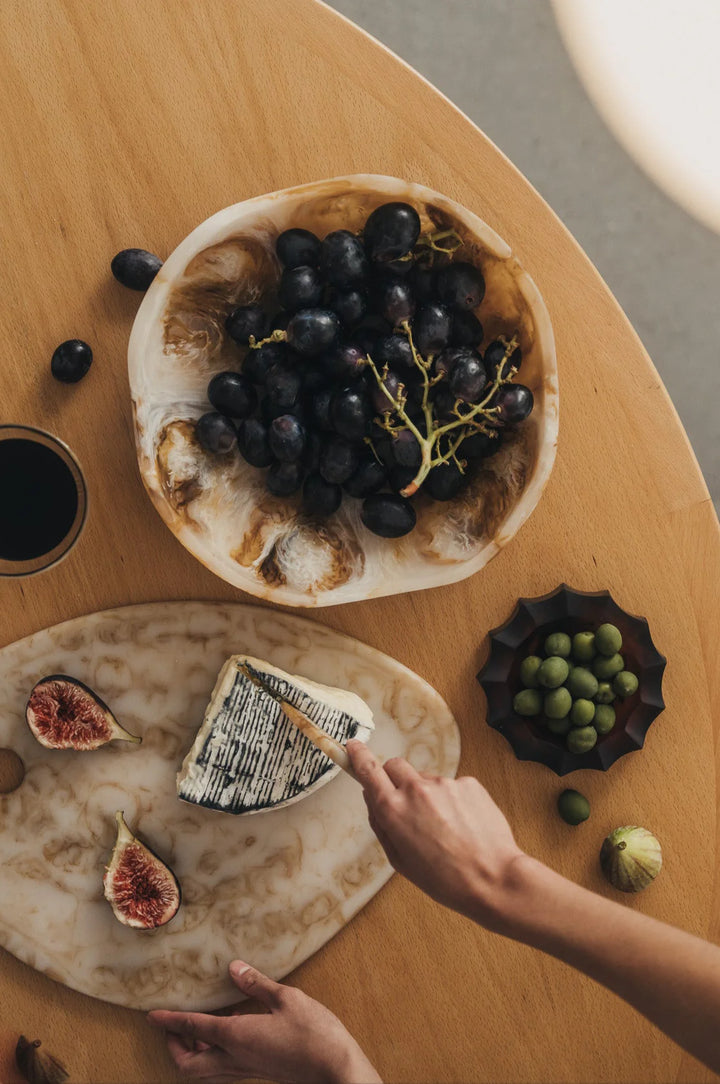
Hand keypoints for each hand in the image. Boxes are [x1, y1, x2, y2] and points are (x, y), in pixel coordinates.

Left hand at [148, 961, 380, 1082]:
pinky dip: (212, 1053)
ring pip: (204, 1071)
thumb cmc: (314, 1034)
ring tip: (194, 1028)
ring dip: (191, 1053)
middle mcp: (235, 1058)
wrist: (334, 1069)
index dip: (169, 1021)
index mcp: (237, 1037)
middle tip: (171, 1025)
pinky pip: (222, 1068)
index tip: (151, 1015)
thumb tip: (235, 968)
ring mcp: (246, 1069)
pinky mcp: (258, 1072)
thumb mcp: (287, 999)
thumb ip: (258, 984)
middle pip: (189, 1064)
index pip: (192, 1028)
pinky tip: (228, 1032)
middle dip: (173, 1047)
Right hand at [346, 741, 524, 930]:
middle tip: (405, 804)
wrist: (492, 878)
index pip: (369, 770)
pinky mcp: (468, 783)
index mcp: (393, 810)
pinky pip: (451, 786)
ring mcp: (444, 784)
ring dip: (427, 795)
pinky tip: (463, 825)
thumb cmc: (444, 878)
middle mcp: (416, 790)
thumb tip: (372, 798)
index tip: (352, 746)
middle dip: (394, 779)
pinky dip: (452, 800)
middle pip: (395, 765)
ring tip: (444, 827)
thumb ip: (381, 824)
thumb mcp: (399, 860)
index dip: (358, 756)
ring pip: (425, 779)